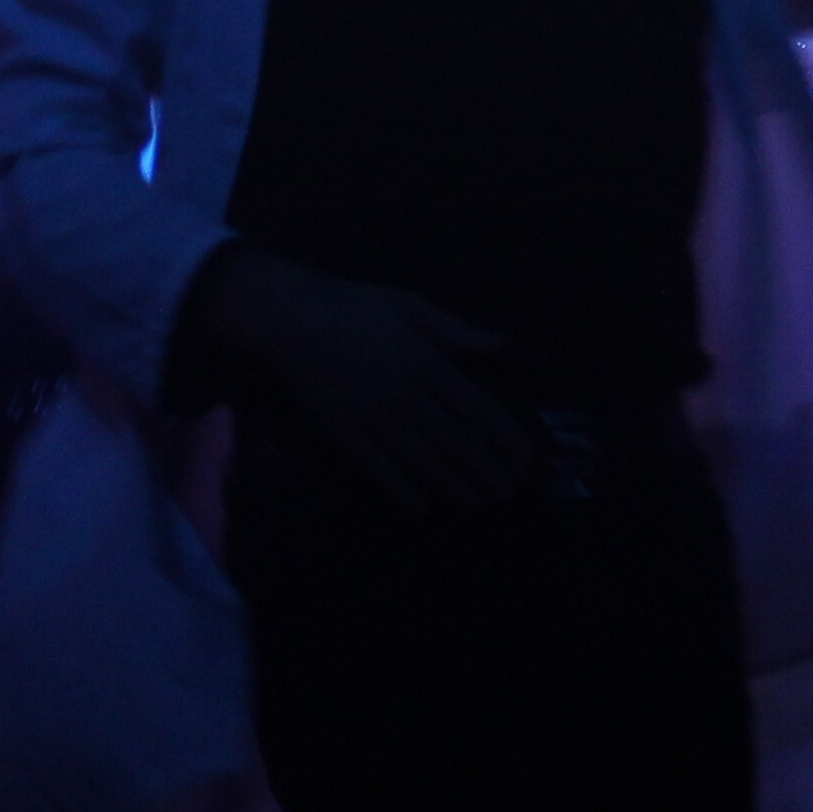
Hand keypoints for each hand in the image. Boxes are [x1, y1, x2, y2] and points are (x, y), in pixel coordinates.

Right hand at [186, 247, 536, 514]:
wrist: (289, 317)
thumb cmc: (354, 306)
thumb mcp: (411, 305)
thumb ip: (457, 331)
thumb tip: (501, 344)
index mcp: (426, 362)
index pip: (477, 408)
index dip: (504, 437)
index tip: (523, 459)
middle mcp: (404, 396)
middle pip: (454, 442)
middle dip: (485, 470)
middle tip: (507, 492)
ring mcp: (372, 418)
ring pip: (421, 461)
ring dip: (452, 485)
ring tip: (475, 504)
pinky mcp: (343, 433)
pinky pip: (378, 469)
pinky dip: (402, 489)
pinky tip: (421, 506)